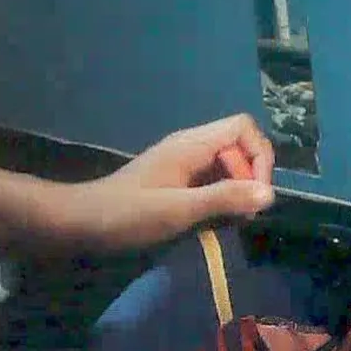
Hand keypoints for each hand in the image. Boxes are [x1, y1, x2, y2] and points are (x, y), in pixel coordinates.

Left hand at [74, 113, 276, 246]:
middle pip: (241, 146)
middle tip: (244, 213)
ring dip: (239, 190)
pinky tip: (216, 221)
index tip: (255, 192)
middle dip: (251, 177)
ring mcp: (184, 163)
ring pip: (229, 165)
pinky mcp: (179, 180)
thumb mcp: (178, 209)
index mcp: (191, 145)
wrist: (80, 222)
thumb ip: (224, 198)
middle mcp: (191, 147)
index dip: (259, 157)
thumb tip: (270, 194)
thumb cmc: (126, 214)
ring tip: (233, 220)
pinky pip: (214, 179)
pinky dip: (223, 197)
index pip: (244, 128)